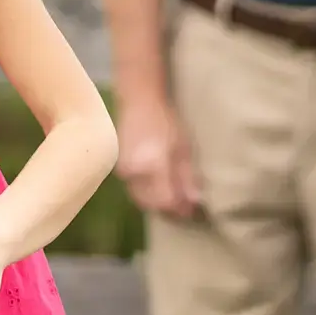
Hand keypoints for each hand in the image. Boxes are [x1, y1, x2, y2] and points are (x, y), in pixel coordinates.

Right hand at [114, 95, 199, 218]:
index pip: (165, 201)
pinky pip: (135, 191)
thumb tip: (195, 202)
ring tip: (175, 199)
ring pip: (142, 200)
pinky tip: (161, 190)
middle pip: (152, 205)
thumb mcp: (183, 148)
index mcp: (152, 166)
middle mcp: (134, 173)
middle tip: (186, 208)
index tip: (193, 211)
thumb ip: (187, 177)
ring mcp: (124, 172)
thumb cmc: (165, 122)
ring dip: (158, 204)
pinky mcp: (120, 170)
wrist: (138, 103)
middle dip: (170, 210)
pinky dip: (148, 196)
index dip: (179, 209)